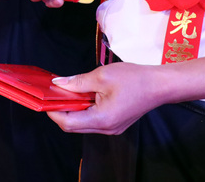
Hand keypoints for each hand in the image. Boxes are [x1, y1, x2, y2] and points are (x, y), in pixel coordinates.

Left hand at [46, 62, 162, 134]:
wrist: (160, 85)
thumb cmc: (135, 79)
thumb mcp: (101, 76)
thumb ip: (77, 82)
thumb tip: (58, 84)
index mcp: (102, 119)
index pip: (68, 123)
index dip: (53, 111)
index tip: (44, 98)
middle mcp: (106, 128)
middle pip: (73, 125)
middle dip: (60, 109)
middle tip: (54, 92)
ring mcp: (111, 127)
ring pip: (82, 122)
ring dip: (72, 108)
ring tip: (68, 90)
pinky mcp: (114, 123)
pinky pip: (92, 119)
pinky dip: (83, 108)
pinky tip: (82, 94)